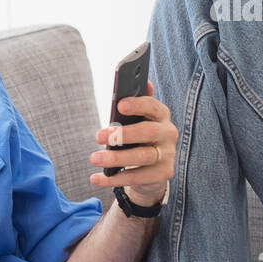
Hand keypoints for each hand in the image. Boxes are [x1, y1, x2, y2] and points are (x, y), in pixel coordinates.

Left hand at [89, 80, 176, 206]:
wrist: (151, 169)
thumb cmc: (138, 138)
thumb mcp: (135, 120)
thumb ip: (135, 106)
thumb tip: (145, 82)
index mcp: (161, 115)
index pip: (152, 106)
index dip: (137, 105)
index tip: (119, 105)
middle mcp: (168, 133)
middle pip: (148, 132)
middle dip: (122, 134)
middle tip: (97, 136)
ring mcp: (168, 154)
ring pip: (142, 156)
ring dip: (115, 158)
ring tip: (94, 158)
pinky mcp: (164, 174)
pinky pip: (138, 177)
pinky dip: (114, 179)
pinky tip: (96, 178)